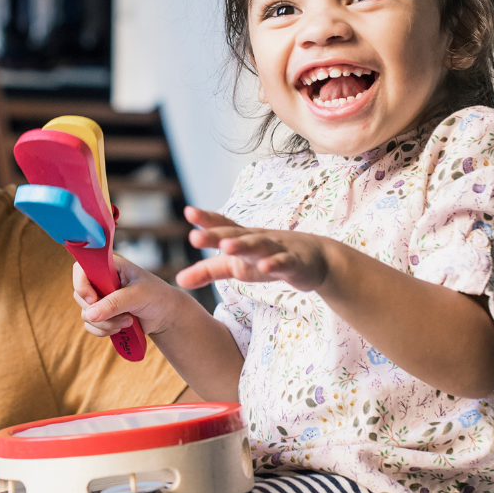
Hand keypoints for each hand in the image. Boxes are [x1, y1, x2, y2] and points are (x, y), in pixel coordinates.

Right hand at [73, 256, 195, 337]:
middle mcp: (101, 281)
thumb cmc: (156, 296)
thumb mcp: (138, 296)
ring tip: (129, 321)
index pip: (81, 269)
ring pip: (86, 314)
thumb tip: (90, 315)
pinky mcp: (102, 315)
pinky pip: (91, 326)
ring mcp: (100, 299)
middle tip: (122, 313)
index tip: (92, 300)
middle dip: (98, 310)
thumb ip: (114, 303)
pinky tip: (122, 328)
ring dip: (105, 323)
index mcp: (109, 267)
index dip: (81, 284)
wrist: (166, 315)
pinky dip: (104, 330)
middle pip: (80, 295)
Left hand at [176, 206, 336, 293]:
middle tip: (195, 236)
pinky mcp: (295, 264)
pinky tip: (265, 266)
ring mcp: (277, 250)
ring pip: (259, 245)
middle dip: (215, 234)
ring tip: (227, 246)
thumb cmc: (269, 260)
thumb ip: (207, 272)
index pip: (223, 225)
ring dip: (243, 245)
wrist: (315, 260)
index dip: (207, 219)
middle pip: (235, 234)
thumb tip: (178, 280)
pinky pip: (284, 263)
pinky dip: (276, 263)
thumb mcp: (236, 267)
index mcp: (241, 239)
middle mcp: (257, 240)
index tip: (188, 212)